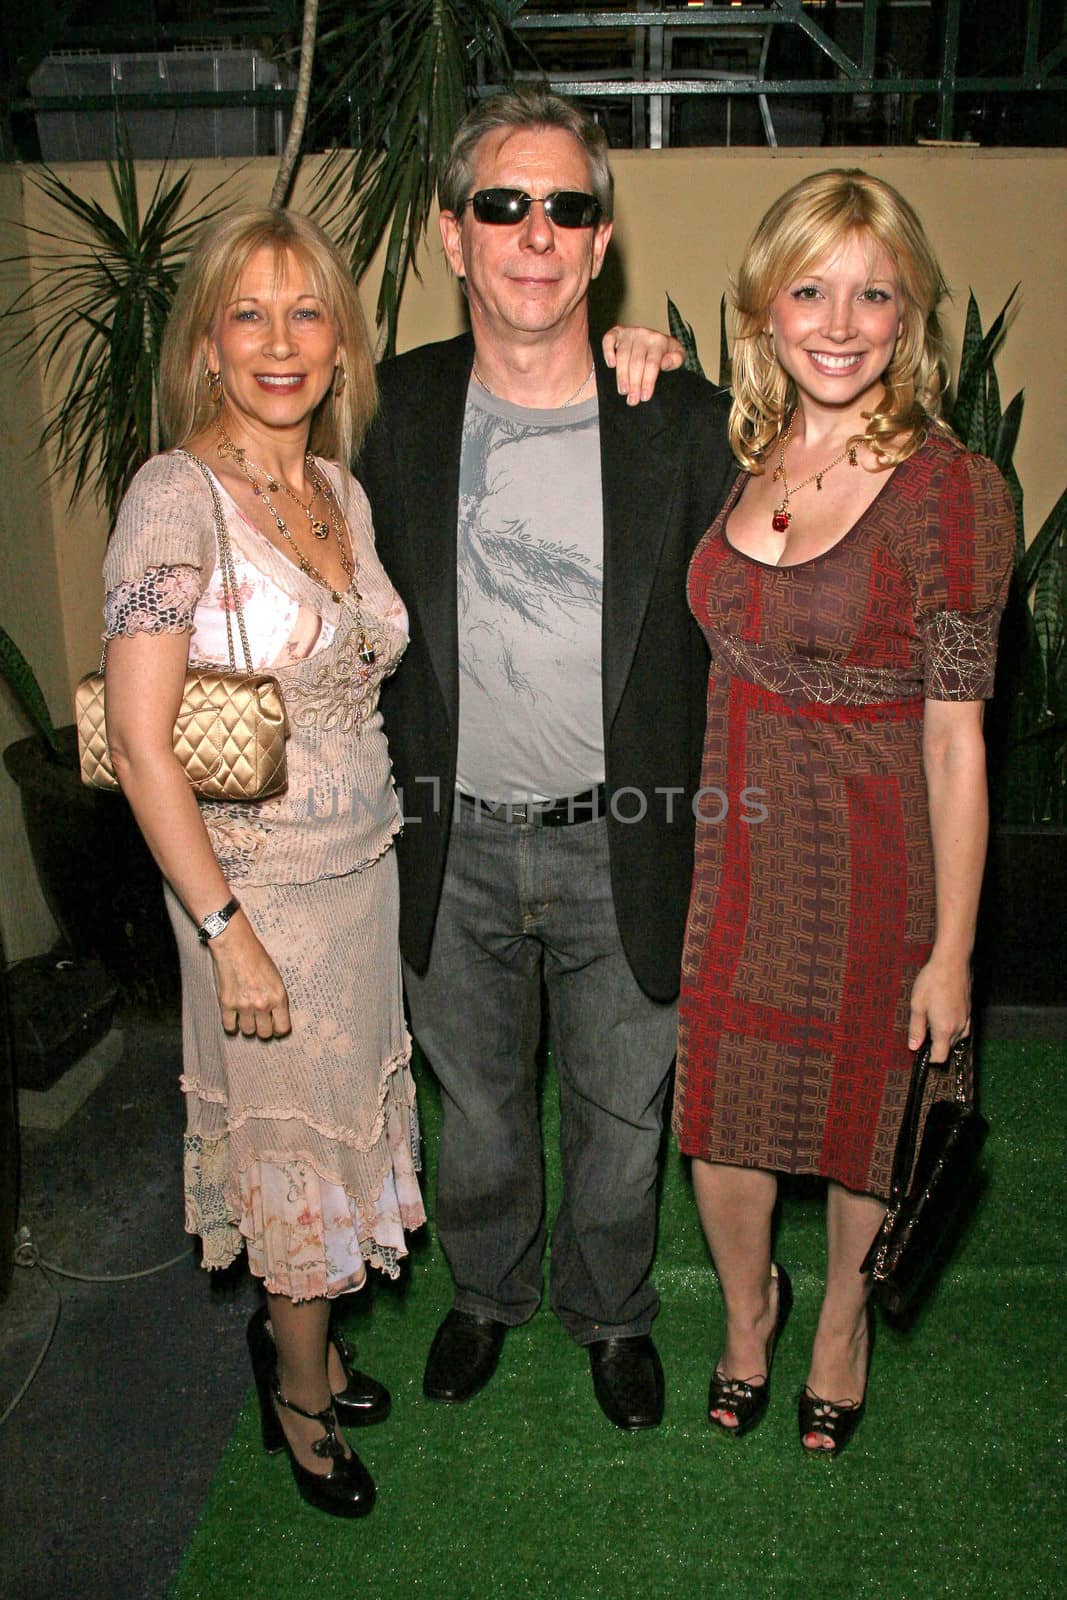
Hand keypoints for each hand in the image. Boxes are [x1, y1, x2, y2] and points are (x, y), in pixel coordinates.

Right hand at [208, 913, 291, 1038]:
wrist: (235, 945)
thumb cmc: (256, 956)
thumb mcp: (275, 976)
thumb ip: (276, 997)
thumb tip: (275, 1015)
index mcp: (278, 997)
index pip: (282, 1028)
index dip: (278, 1029)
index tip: (274, 1025)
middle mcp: (263, 1004)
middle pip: (264, 1033)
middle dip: (262, 1028)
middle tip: (258, 1021)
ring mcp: (244, 1006)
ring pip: (248, 1031)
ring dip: (246, 1025)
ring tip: (245, 1015)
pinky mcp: (227, 1004)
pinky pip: (229, 1027)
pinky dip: (231, 1025)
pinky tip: (232, 1018)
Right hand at [601, 326, 683, 404]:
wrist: (655, 339)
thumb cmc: (665, 352)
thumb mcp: (677, 355)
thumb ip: (676, 360)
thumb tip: (665, 363)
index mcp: (659, 341)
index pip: (652, 363)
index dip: (648, 381)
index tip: (644, 397)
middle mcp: (644, 334)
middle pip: (637, 361)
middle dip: (634, 383)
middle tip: (632, 399)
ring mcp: (630, 333)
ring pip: (623, 354)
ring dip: (621, 375)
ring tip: (623, 391)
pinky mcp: (617, 332)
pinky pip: (609, 339)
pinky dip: (608, 352)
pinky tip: (611, 365)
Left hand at [908, 956, 970, 1062]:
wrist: (952, 962)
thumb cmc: (932, 981)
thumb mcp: (917, 1005)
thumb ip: (916, 1028)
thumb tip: (913, 1047)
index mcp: (944, 1029)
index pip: (940, 1056)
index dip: (930, 1059)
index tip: (921, 1053)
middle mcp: (958, 1027)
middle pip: (948, 1048)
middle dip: (936, 1046)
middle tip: (922, 1034)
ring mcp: (966, 1019)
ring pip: (957, 1038)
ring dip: (945, 1037)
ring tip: (931, 1024)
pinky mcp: (970, 1010)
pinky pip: (964, 1028)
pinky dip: (954, 1029)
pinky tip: (945, 1017)